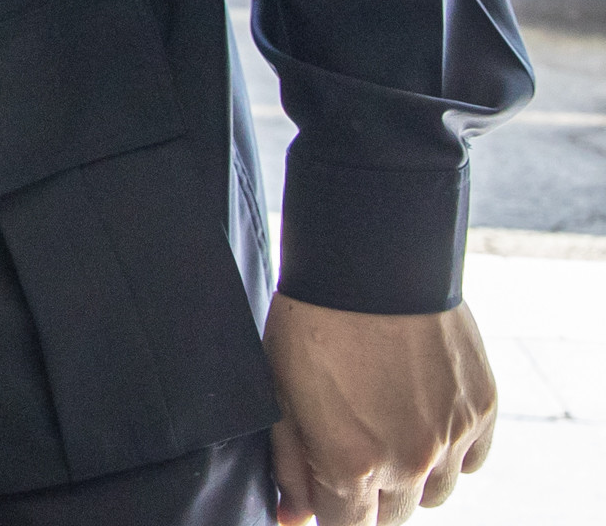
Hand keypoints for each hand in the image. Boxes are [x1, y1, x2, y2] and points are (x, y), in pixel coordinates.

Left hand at [266, 295, 496, 524]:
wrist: (370, 263)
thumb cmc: (311, 324)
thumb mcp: (281, 394)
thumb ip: (290, 466)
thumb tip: (294, 521)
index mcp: (352, 464)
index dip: (336, 513)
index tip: (330, 492)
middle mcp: (410, 462)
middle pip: (394, 517)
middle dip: (371, 495)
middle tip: (354, 449)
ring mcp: (452, 438)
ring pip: (436, 493)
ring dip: (413, 477)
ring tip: (387, 428)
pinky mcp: (482, 411)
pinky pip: (472, 461)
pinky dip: (451, 452)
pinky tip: (423, 418)